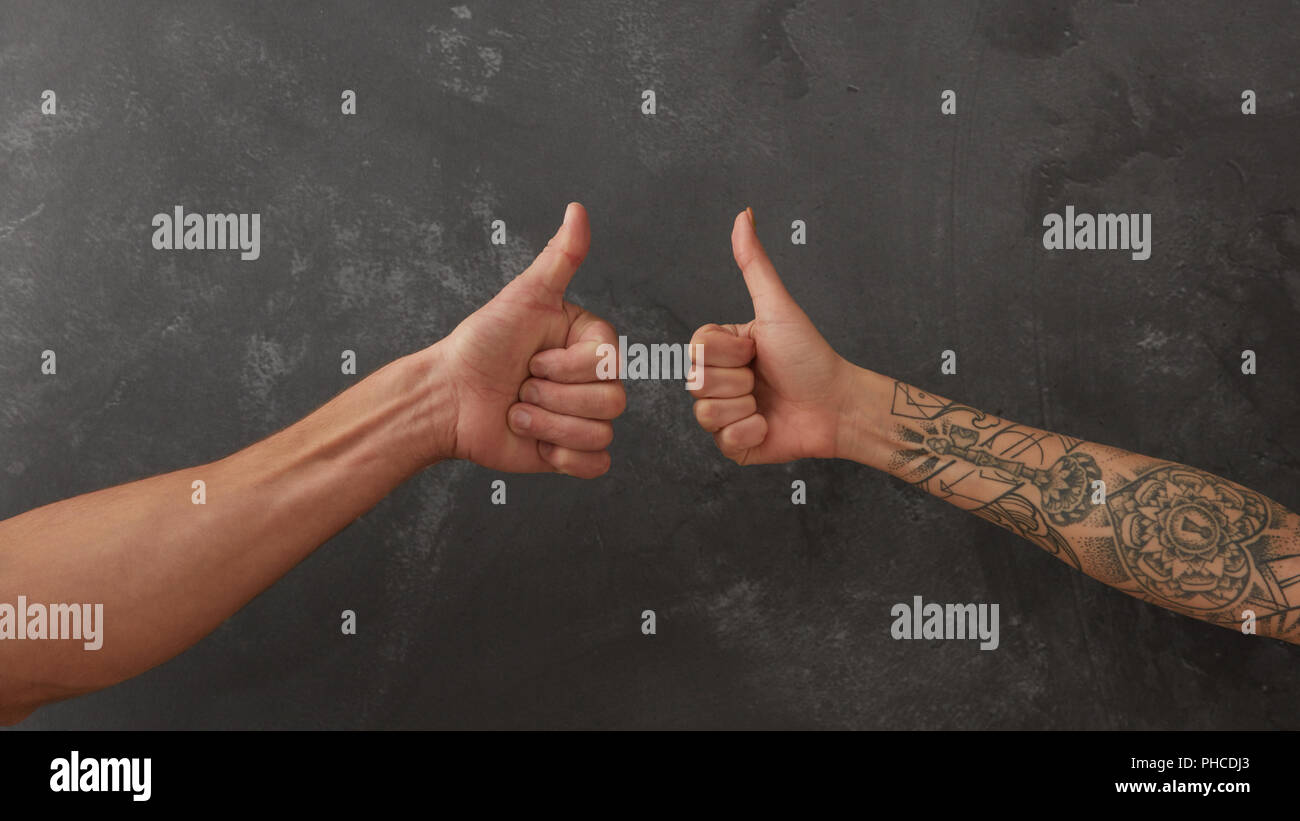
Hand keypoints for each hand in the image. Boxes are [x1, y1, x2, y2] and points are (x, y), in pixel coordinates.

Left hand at [431, 202, 624, 477]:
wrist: (447, 399)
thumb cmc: (480, 345)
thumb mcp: (524, 297)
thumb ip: (560, 257)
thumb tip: (577, 210)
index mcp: (588, 343)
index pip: (611, 363)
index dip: (569, 366)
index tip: (534, 357)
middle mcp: (590, 380)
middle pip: (612, 401)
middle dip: (554, 398)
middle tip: (521, 386)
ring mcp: (582, 418)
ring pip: (600, 433)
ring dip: (548, 425)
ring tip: (518, 411)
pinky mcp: (570, 453)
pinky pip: (595, 464)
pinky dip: (563, 457)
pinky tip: (535, 442)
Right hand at [689, 208, 858, 464]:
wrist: (837, 405)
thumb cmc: (810, 357)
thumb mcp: (777, 309)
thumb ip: (754, 264)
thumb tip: (744, 214)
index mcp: (722, 349)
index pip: (695, 348)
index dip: (728, 351)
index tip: (756, 349)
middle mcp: (717, 381)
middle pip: (696, 382)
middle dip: (738, 380)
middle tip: (763, 377)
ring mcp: (724, 414)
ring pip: (705, 412)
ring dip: (745, 407)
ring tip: (767, 402)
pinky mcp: (733, 445)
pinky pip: (722, 439)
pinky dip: (750, 432)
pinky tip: (769, 424)